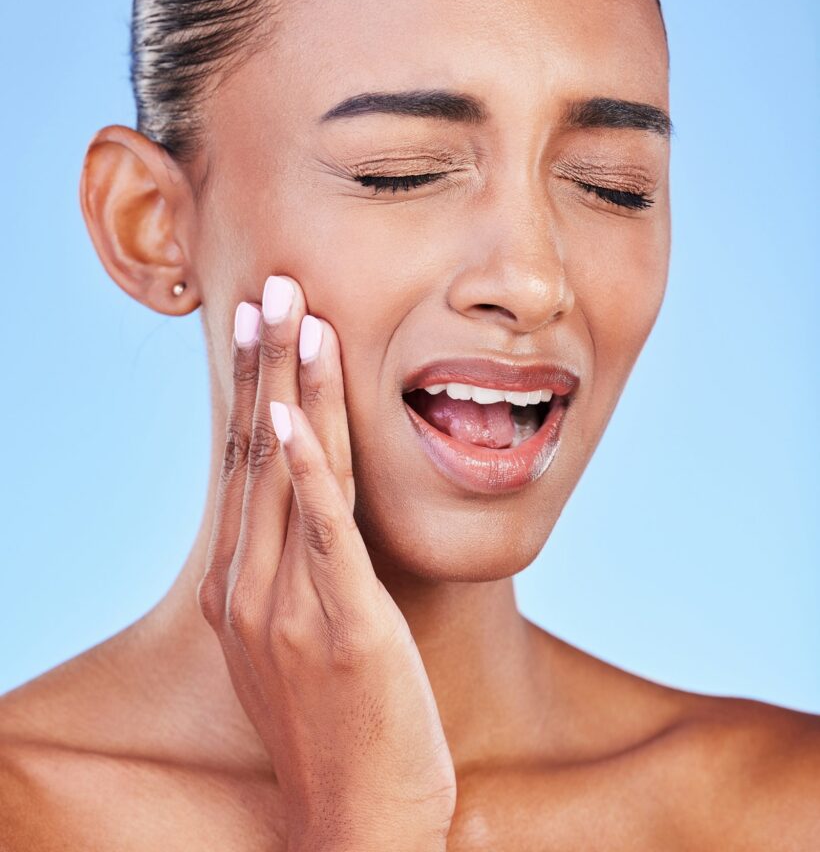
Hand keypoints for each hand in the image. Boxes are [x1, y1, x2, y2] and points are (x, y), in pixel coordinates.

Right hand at [197, 276, 456, 851]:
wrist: (355, 829)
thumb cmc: (342, 733)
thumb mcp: (304, 644)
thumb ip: (304, 574)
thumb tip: (322, 513)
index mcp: (242, 588)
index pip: (246, 465)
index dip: (252, 390)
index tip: (260, 326)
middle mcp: (252, 587)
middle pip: (256, 452)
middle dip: (265, 364)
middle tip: (273, 288)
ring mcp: (289, 607)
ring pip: (286, 474)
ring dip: (290, 388)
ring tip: (294, 315)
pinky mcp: (342, 626)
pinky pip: (320, 532)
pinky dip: (305, 468)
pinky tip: (293, 415)